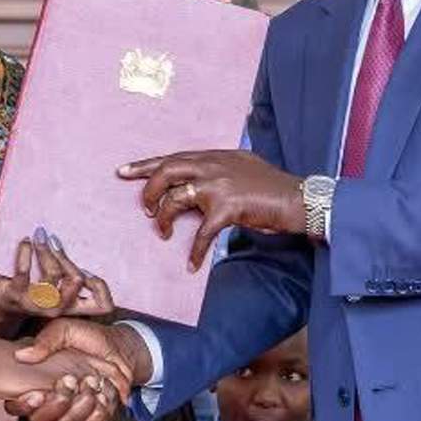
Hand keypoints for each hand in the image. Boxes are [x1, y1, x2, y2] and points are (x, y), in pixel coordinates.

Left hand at [0, 230, 116, 325]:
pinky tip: (25, 242)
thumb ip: (70, 274)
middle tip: (55, 241)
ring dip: (47, 251)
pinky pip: (24, 272)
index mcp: (72, 306)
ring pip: (53, 274)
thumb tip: (81, 243)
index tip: (87, 268)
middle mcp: (58, 309)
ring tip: (40, 236)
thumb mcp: (56, 286)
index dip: (101, 286)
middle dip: (68, 257)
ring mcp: (37, 304)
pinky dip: (25, 253)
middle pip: (77, 280)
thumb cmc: (32, 289)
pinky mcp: (16, 296)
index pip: (102, 306)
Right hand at [0, 344, 127, 420]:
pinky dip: (95, 417)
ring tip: (91, 385)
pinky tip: (102, 398)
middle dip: (57, 404)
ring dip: (78, 409)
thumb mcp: (66, 330)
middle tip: (71, 381)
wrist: (119, 347)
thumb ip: (46, 341)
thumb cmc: (88, 337)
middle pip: (40, 420)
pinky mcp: (89, 417)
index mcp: (36, 381)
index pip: (17, 404)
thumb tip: (22, 355)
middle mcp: (49, 399)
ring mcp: (69, 410)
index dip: (24, 405)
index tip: (39, 393)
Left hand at [118, 150, 303, 269]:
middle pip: (167, 171)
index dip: (145, 164)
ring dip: (166, 218)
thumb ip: (219, 169)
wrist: (297, 198)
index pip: (172, 157)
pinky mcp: (228, 207)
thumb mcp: (242, 166)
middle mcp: (213, 166)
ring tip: (164, 233)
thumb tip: (196, 183)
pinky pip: (202, 233)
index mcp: (214, 156)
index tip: (123, 171)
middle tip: (144, 210)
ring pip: (176, 198)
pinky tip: (192, 264)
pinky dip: (196, 251)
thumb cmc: (271, 187)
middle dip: (148, 190)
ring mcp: (219, 185)